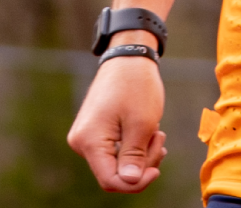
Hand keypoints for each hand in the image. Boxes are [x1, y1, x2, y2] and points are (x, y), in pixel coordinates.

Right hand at [67, 54, 167, 192]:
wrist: (127, 58)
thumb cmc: (136, 86)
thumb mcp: (142, 124)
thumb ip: (134, 157)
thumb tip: (129, 182)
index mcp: (89, 140)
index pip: (110, 181)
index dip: (136, 182)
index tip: (158, 168)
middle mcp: (81, 142)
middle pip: (114, 174)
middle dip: (142, 164)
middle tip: (160, 139)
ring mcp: (86, 137)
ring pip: (117, 165)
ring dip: (142, 155)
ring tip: (156, 133)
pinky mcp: (94, 133)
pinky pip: (115, 154)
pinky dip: (135, 149)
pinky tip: (148, 134)